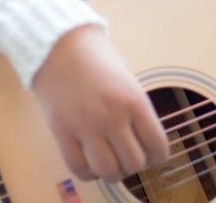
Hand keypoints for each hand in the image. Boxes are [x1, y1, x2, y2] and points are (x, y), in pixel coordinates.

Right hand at [30, 25, 169, 181]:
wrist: (57, 42)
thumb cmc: (95, 55)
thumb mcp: (127, 78)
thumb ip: (135, 108)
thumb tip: (142, 139)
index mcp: (134, 100)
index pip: (157, 145)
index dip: (158, 157)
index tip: (153, 156)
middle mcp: (112, 116)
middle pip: (133, 162)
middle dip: (134, 165)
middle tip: (128, 156)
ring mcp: (86, 125)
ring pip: (108, 171)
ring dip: (112, 172)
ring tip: (110, 162)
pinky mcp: (62, 131)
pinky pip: (78, 167)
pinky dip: (88, 172)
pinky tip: (90, 163)